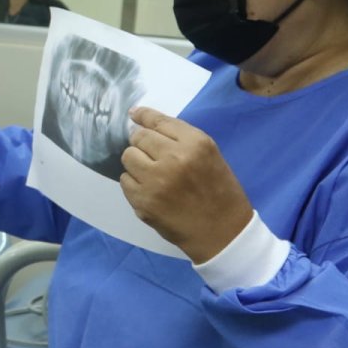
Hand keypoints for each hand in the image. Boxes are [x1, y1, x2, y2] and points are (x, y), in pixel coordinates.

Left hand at [120, 107, 253, 263]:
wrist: (222, 232)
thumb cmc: (218, 191)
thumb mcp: (209, 155)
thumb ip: (180, 138)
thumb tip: (142, 121)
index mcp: (195, 144)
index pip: (158, 121)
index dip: (143, 116)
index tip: (134, 114)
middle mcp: (174, 158)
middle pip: (139, 137)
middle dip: (142, 143)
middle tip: (153, 156)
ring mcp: (156, 181)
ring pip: (128, 157)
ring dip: (136, 163)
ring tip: (152, 174)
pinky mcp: (143, 201)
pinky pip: (125, 180)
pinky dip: (134, 183)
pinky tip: (150, 190)